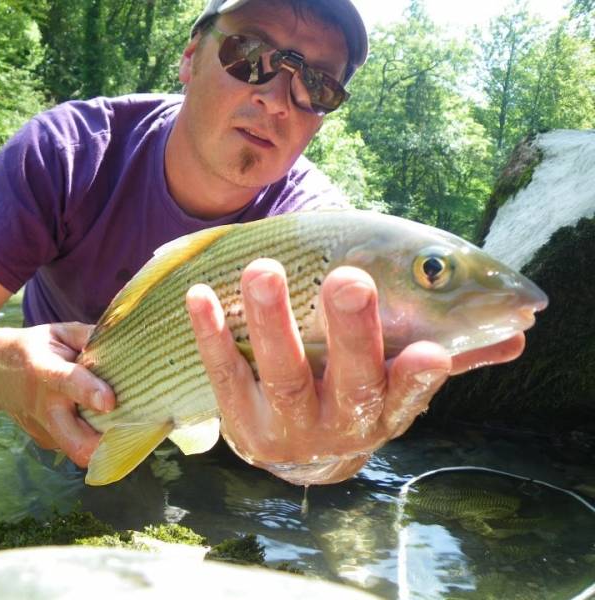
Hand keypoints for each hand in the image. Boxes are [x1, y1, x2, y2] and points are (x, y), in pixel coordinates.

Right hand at [0, 322, 113, 465]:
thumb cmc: (36, 348)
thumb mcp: (60, 333)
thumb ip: (91, 338)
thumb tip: (126, 343)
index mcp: (44, 370)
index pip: (67, 382)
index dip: (89, 392)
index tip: (109, 402)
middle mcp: (42, 406)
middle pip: (75, 443)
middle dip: (105, 446)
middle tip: (133, 432)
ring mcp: (43, 430)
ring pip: (80, 449)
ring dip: (104, 441)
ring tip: (120, 420)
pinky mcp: (46, 442)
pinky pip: (76, 446)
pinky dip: (93, 438)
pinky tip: (99, 420)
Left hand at [186, 259, 524, 484]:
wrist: (299, 450)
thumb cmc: (355, 395)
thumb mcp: (398, 382)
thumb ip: (447, 355)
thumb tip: (516, 334)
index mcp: (387, 409)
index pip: (408, 394)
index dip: (418, 376)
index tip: (428, 349)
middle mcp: (342, 423)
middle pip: (350, 381)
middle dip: (351, 332)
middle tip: (349, 280)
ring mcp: (290, 428)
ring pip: (285, 376)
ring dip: (275, 323)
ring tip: (265, 270)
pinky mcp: (243, 423)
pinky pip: (226, 375)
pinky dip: (212, 336)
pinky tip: (201, 296)